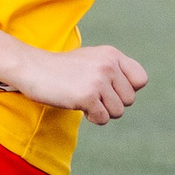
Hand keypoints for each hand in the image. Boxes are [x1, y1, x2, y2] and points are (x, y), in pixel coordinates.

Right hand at [12, 44, 148, 124]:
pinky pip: (103, 119)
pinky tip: (79, 106)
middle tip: (92, 95)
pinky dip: (92, 118)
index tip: (111, 89)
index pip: (141, 80)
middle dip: (112, 103)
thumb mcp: (93, 60)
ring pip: (118, 112)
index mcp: (112, 55)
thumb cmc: (62, 69)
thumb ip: (114, 70)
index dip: (128, 90)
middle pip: (129, 100)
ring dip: (102, 112)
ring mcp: (98, 80)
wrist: (33, 69)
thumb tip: (135, 88)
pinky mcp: (87, 96)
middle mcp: (108, 65)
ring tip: (84, 99)